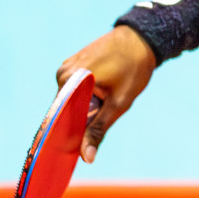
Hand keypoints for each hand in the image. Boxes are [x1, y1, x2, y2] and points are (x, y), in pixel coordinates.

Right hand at [55, 25, 155, 162]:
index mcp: (70, 80)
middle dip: (76, 125)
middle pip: (64, 111)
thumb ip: (99, 130)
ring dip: (82, 111)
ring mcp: (67, 68)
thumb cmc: (133, 69)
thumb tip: (86, 158)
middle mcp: (63, 73)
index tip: (59, 158)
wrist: (142, 39)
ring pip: (70, 101)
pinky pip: (74, 90)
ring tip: (102, 106)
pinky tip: (99, 100)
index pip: (57, 119)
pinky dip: (83, 100)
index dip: (60, 139)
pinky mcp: (73, 65)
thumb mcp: (119, 103)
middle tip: (91, 136)